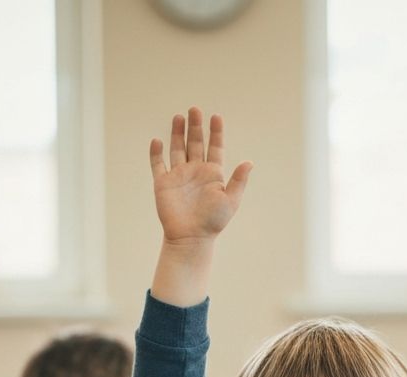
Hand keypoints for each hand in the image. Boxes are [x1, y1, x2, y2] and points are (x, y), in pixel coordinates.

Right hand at [151, 107, 251, 247]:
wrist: (191, 238)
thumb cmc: (213, 222)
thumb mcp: (231, 200)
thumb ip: (238, 180)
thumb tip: (250, 162)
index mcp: (212, 174)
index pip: (215, 147)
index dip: (216, 132)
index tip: (216, 116)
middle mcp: (195, 171)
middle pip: (195, 143)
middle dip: (195, 126)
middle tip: (194, 109)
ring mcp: (179, 176)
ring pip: (177, 148)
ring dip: (177, 133)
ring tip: (179, 117)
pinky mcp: (163, 183)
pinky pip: (158, 164)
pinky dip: (156, 152)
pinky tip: (158, 141)